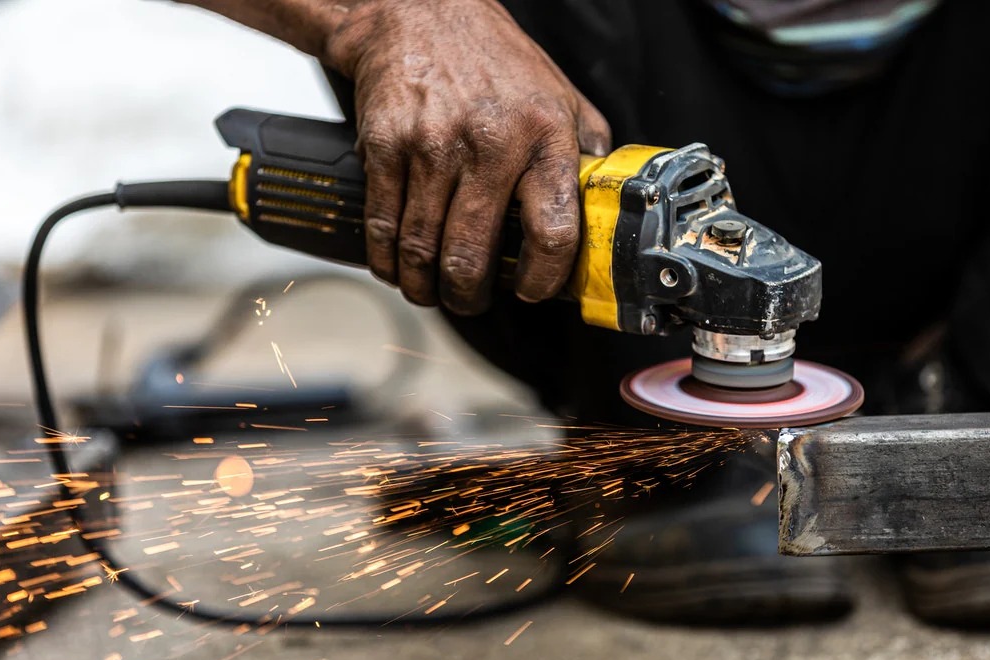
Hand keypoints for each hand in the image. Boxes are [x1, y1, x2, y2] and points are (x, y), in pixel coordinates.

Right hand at [325, 0, 610, 313]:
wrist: (422, 11)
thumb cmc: (496, 61)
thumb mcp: (561, 97)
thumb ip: (586, 153)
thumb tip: (606, 210)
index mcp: (546, 136)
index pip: (553, 231)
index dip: (542, 279)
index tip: (532, 292)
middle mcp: (491, 142)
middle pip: (473, 253)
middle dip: (468, 296)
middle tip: (470, 301)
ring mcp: (433, 145)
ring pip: (422, 248)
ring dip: (424, 286)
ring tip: (430, 291)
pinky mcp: (386, 144)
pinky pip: (383, 224)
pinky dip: (386, 259)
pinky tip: (396, 266)